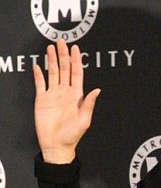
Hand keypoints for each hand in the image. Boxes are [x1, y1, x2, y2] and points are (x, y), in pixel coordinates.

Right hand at [33, 39, 100, 163]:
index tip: (76, 48)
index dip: (76, 60)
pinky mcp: (41, 100)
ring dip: (52, 60)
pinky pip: (40, 84)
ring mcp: (53, 95)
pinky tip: (37, 65)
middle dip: (63, 55)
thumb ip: (89, 104)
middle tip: (61, 41)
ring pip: (52, 73)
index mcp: (76, 95)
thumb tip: (97, 90)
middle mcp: (65, 92)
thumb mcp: (85, 120)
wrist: (57, 145)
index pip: (76, 73)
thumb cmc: (72, 135)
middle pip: (64, 69)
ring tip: (50, 48)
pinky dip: (38, 74)